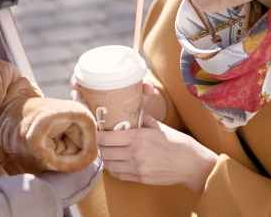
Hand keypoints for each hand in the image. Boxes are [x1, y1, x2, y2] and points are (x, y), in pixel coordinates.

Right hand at [71, 78, 166, 121]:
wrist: (138, 114)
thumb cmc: (135, 98)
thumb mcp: (139, 92)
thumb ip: (145, 87)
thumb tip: (147, 88)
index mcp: (96, 84)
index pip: (79, 79)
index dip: (75, 81)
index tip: (77, 86)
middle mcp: (89, 96)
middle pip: (76, 96)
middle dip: (77, 100)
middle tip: (85, 106)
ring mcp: (90, 109)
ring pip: (79, 110)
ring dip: (81, 114)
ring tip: (89, 119)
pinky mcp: (93, 122)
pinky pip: (85, 123)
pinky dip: (86, 126)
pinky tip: (90, 131)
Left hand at [97, 115, 218, 192]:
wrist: (193, 165)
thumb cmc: (177, 143)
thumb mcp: (159, 126)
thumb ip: (142, 118)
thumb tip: (130, 108)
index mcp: (139, 137)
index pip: (106, 137)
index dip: (97, 134)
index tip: (95, 130)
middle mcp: (135, 154)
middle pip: (104, 152)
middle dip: (98, 146)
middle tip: (97, 140)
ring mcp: (137, 168)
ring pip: (108, 165)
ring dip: (104, 158)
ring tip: (105, 151)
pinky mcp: (140, 179)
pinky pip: (118, 175)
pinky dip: (113, 168)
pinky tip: (115, 162)